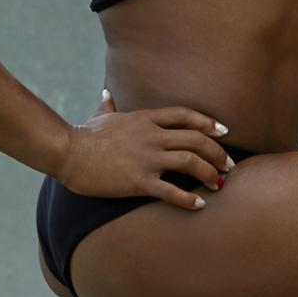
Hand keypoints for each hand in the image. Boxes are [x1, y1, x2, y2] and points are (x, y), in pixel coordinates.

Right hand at [60, 88, 235, 205]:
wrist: (69, 153)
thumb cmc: (85, 136)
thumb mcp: (100, 116)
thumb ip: (109, 104)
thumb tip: (106, 92)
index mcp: (145, 119)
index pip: (185, 116)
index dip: (208, 123)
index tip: (223, 133)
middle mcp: (151, 136)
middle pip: (196, 139)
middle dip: (217, 153)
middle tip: (228, 166)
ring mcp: (147, 158)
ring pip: (190, 162)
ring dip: (210, 173)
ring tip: (218, 184)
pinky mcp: (139, 181)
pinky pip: (172, 191)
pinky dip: (189, 199)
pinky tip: (199, 204)